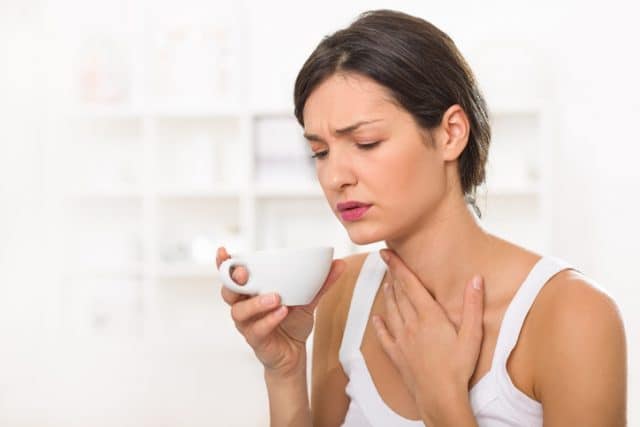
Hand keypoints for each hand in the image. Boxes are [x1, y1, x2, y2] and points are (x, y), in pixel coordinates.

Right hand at [217, 246, 344, 377]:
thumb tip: (339, 263)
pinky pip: (257, 329)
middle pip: (228, 291)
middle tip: (244, 272)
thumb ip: (321, 283)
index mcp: (251, 292)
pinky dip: (269, 320)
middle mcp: (244, 307)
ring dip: (256, 302)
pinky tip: (282, 312)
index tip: (223, 251)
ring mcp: (248, 325)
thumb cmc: (292, 323)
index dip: (223, 263)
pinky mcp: (256, 340)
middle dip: (234, 280)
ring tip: (276, 297)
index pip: (231, 275)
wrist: (295, 355)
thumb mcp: (308, 300)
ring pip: (240, 311)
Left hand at [372, 249, 483, 418]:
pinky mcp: (397, 355)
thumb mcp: (472, 335)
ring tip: (386, 283)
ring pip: (391, 311)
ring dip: (387, 295)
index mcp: (429, 316)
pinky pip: (384, 336)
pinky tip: (377, 319)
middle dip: (392, 276)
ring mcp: (401, 340)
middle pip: (398, 294)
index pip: (410, 284)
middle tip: (386, 262)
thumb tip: (475, 279)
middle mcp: (411, 324)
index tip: (387, 253)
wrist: (440, 397)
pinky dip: (379, 325)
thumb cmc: (458, 368)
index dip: (398, 266)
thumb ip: (473, 305)